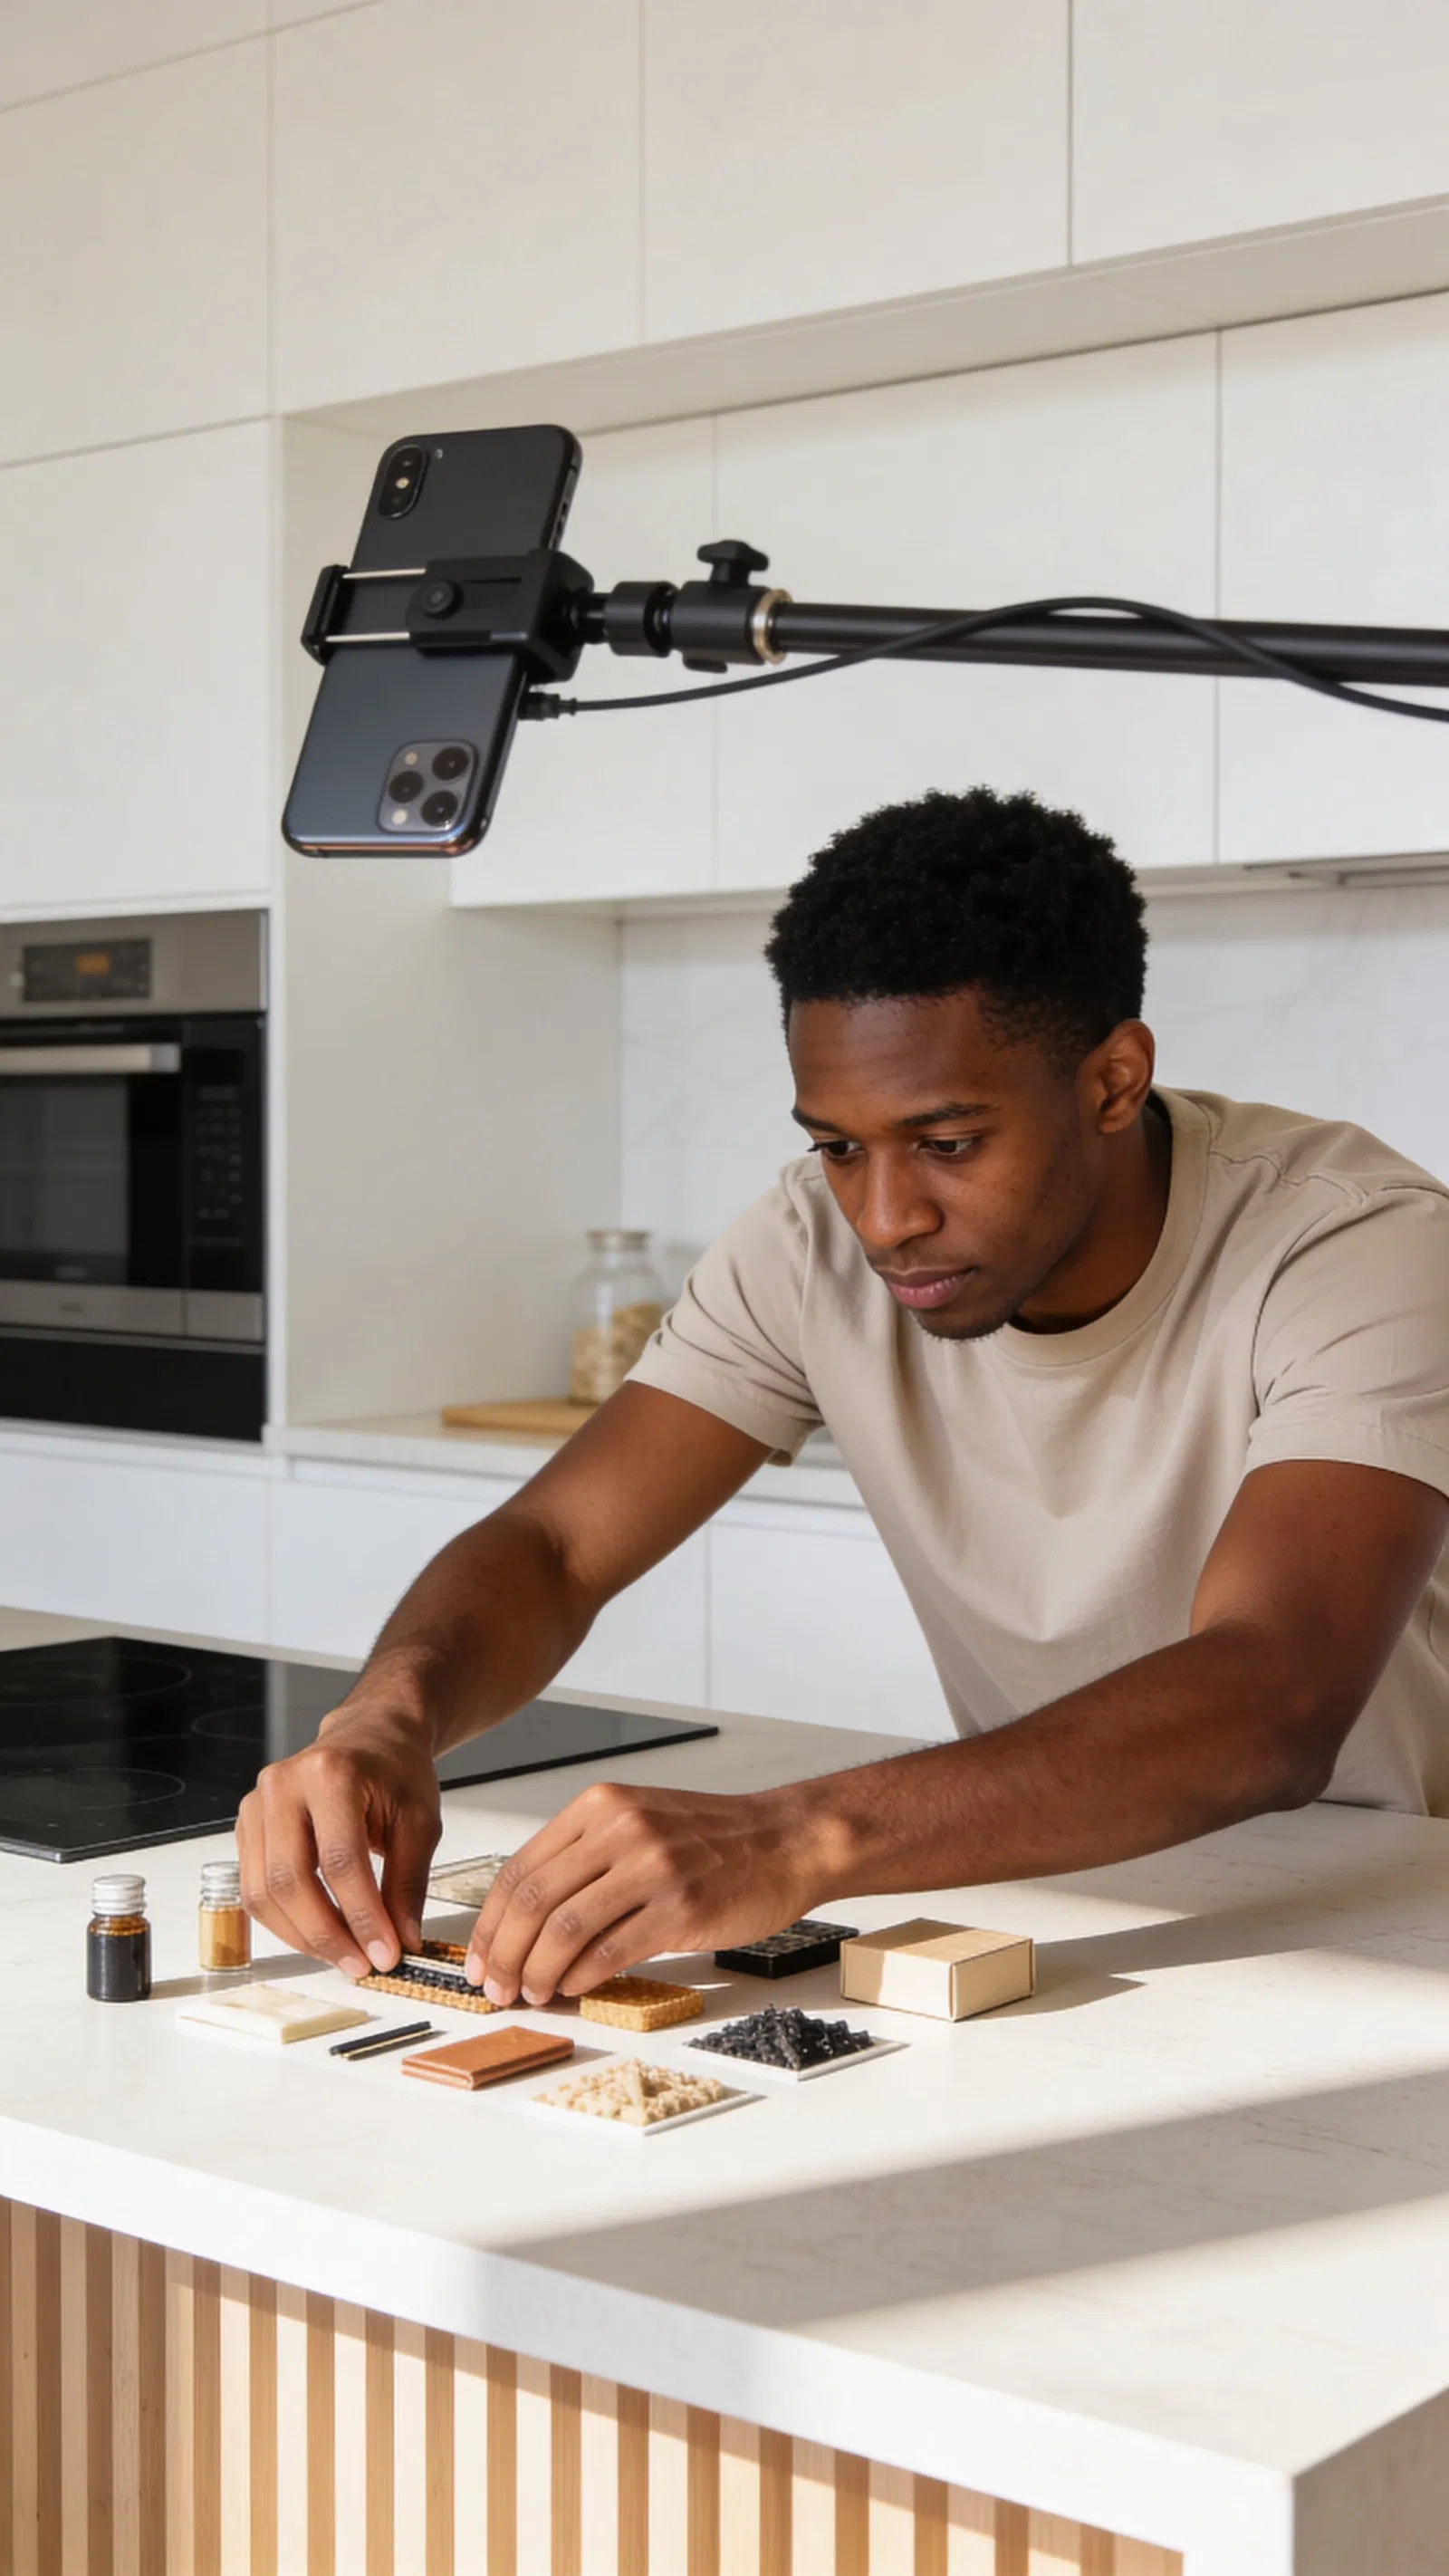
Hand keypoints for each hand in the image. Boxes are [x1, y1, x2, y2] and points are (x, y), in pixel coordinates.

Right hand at [236, 1697, 441, 1977]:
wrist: (369, 1737)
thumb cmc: (395, 1772)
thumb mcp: (420, 1822)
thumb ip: (408, 1884)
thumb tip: (401, 1941)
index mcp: (331, 1774)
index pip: (340, 1860)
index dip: (362, 1915)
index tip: (385, 1953)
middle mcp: (283, 1786)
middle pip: (290, 1880)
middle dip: (326, 1934)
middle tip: (360, 1964)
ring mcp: (256, 1805)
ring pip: (262, 1892)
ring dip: (302, 1936)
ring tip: (344, 1956)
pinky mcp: (246, 1827)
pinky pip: (255, 1889)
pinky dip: (286, 1922)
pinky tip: (319, 1935)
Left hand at [465, 1779, 821, 2005]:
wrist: (787, 1840)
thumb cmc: (714, 1839)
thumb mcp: (640, 1823)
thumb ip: (586, 1859)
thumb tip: (528, 1923)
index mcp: (601, 1806)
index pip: (520, 1868)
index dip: (491, 1923)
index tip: (481, 1957)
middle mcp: (621, 1830)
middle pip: (533, 1899)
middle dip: (504, 1953)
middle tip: (495, 1987)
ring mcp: (651, 1867)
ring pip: (564, 1927)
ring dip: (537, 1971)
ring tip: (532, 1994)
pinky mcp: (681, 1908)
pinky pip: (611, 1950)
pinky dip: (581, 1976)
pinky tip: (573, 1988)